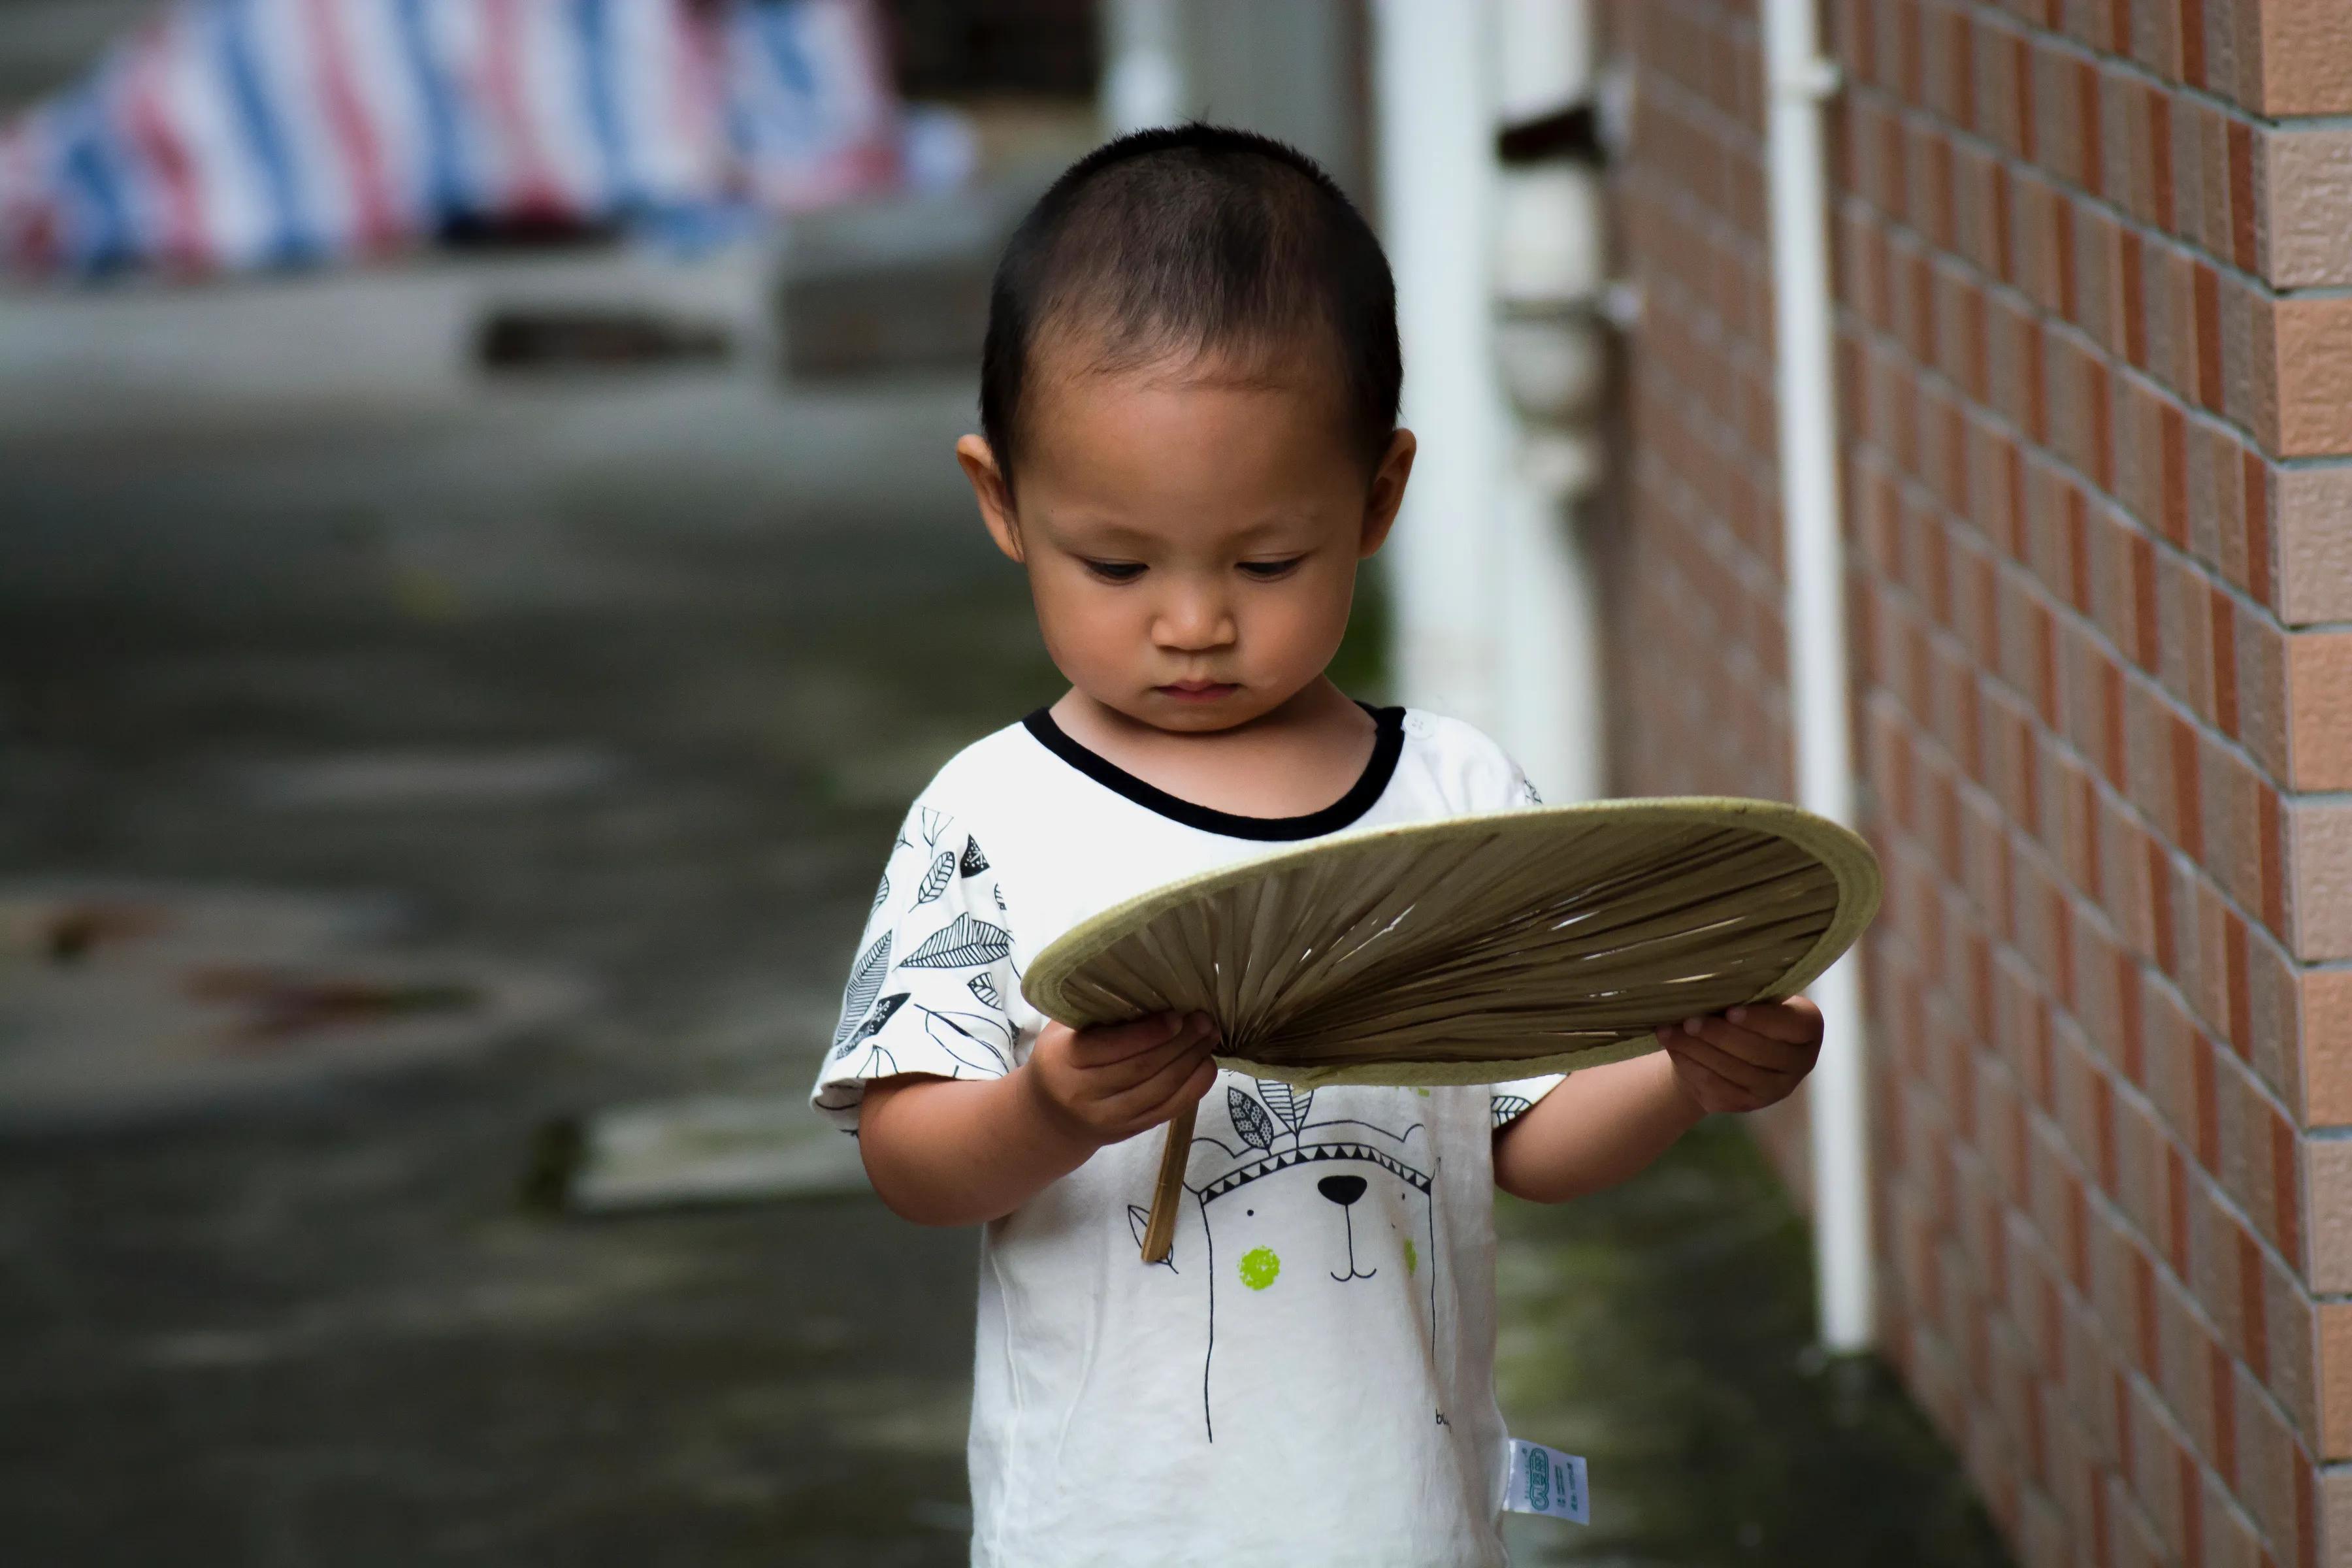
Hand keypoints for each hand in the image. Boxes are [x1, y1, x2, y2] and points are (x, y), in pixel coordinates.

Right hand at [1019, 1010, 1219, 1148]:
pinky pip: (1167, 1111)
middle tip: (1204, 1020)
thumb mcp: (1063, 1030)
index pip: (1110, 1047)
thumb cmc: (1061, 1057)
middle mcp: (1083, 1092)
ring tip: (1210, 1038)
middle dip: (1179, 1044)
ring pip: (1158, 1091)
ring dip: (1190, 1063)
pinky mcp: (1128, 1131)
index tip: (1177, 1016)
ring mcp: (1107, 1117)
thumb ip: (1093, 1010)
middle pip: (1141, 1069)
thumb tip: (1147, 983)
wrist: (1050, 1117)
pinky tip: (1207, 1066)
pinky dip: (1193, 1090)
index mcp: (1064, 1059)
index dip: (1148, 1033)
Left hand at [1656, 997, 1822, 1115]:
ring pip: (1734, 1071)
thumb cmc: (1740, 1010)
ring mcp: (1775, 1089)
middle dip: (1719, 1035)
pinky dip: (1691, 1066)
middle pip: (1759, 1052)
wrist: (1723, 1048)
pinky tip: (1674, 1049)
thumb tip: (1714, 986)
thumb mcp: (1751, 996)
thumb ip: (1745, 993)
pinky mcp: (1747, 1104)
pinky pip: (1717, 1086)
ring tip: (1669, 1032)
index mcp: (1807, 1028)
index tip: (1730, 1011)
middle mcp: (1799, 1062)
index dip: (1761, 1020)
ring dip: (1697, 1050)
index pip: (1793, 1025)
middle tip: (1689, 1022)